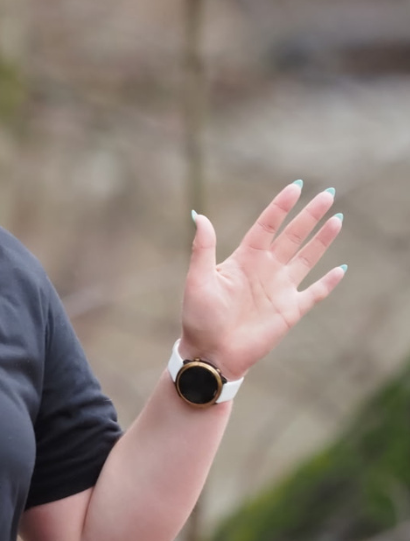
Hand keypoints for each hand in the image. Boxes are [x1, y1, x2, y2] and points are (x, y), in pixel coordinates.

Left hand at [181, 183, 344, 378]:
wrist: (210, 353)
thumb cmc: (199, 318)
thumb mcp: (198, 279)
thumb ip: (203, 248)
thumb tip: (200, 216)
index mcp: (244, 259)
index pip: (267, 226)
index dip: (281, 206)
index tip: (295, 187)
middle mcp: (265, 270)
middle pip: (292, 236)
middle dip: (309, 216)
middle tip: (327, 194)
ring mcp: (280, 289)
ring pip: (307, 258)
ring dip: (322, 240)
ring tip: (337, 219)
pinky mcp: (290, 311)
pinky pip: (315, 293)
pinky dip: (328, 282)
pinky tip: (341, 269)